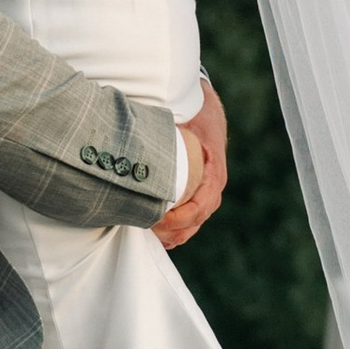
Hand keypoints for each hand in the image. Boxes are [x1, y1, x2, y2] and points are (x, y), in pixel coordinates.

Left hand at [156, 76, 228, 252]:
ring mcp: (206, 197)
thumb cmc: (196, 118)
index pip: (199, 208)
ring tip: (144, 230)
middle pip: (194, 223)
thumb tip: (136, 136)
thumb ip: (167, 134)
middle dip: (169, 230)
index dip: (177, 219)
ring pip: (191, 227)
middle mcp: (212, 190)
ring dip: (169, 234)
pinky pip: (187, 223)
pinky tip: (152, 232)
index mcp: (213, 175)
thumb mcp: (184, 122)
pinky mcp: (197, 199)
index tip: (156, 218)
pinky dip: (171, 231)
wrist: (208, 115)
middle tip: (142, 225)